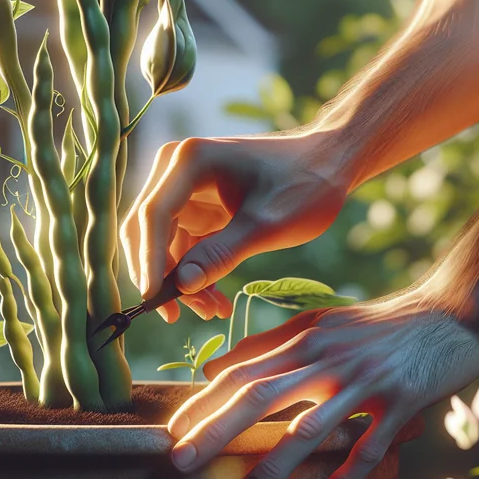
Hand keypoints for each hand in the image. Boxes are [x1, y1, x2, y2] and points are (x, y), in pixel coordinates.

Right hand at [121, 133, 348, 322]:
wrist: (330, 163)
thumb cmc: (305, 184)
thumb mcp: (266, 224)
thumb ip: (221, 254)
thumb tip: (180, 286)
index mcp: (189, 161)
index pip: (153, 215)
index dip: (149, 260)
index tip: (153, 299)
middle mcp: (176, 170)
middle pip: (147, 230)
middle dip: (163, 275)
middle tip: (179, 317)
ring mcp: (184, 189)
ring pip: (163, 244)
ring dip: (181, 281)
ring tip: (212, 311)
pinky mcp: (196, 207)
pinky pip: (183, 247)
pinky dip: (194, 273)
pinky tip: (215, 299)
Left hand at [166, 291, 478, 478]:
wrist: (453, 311)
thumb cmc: (380, 325)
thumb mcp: (322, 324)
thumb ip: (269, 345)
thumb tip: (214, 367)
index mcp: (304, 339)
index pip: (240, 371)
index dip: (203, 402)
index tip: (172, 432)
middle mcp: (326, 357)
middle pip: (260, 394)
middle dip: (216, 429)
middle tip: (180, 460)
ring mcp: (363, 380)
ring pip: (311, 426)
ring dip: (275, 463)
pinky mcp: (400, 401)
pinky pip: (370, 446)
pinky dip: (349, 476)